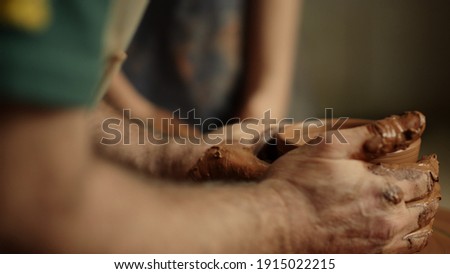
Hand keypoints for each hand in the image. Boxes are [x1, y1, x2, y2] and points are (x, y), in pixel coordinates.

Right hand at [265, 112, 439, 252]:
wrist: (274, 224)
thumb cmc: (296, 184)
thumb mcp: (330, 146)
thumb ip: (373, 134)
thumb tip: (414, 121)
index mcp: (385, 190)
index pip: (424, 177)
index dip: (428, 166)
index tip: (426, 160)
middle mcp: (388, 221)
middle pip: (426, 206)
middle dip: (428, 190)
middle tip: (424, 179)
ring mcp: (378, 244)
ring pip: (419, 232)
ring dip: (423, 215)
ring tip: (418, 204)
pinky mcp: (364, 258)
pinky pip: (403, 252)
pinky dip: (410, 238)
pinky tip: (401, 230)